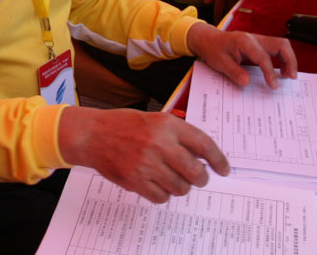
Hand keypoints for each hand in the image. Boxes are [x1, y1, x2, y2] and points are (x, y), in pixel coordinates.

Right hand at [59, 107, 228, 202]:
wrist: (93, 134)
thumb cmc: (126, 125)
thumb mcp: (156, 118)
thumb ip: (179, 134)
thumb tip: (203, 155)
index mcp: (167, 124)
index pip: (203, 144)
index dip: (218, 159)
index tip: (223, 169)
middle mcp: (159, 143)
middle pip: (195, 171)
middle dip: (200, 178)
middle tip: (198, 178)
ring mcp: (147, 163)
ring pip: (180, 187)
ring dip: (181, 187)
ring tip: (172, 178)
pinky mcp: (135, 180)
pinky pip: (161, 197)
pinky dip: (163, 194)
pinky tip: (157, 184)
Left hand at [186, 23, 296, 88]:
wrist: (209, 39)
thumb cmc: (214, 50)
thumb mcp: (220, 63)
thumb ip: (234, 72)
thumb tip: (247, 82)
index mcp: (245, 41)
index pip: (263, 57)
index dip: (270, 72)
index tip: (274, 86)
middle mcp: (255, 38)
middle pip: (280, 44)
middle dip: (290, 60)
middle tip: (292, 77)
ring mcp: (259, 40)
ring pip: (281, 45)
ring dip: (289, 59)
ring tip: (289, 76)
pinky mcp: (260, 44)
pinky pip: (276, 49)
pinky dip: (283, 59)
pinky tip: (281, 71)